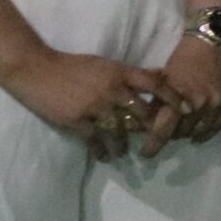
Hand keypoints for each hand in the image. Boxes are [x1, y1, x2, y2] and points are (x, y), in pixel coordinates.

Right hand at [0, 48, 169, 160]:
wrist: (37, 69)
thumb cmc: (72, 65)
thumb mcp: (105, 64)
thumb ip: (130, 74)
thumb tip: (159, 76)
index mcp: (120, 72)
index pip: (155, 84)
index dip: (172, 98)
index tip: (183, 111)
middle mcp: (112, 89)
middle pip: (142, 114)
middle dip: (150, 129)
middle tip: (155, 141)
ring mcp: (95, 106)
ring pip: (120, 132)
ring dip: (123, 146)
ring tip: (122, 153)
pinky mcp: (77, 121)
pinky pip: (96, 141)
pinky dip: (102, 152)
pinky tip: (103, 156)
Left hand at [144, 33, 220, 154]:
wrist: (213, 40)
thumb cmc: (184, 58)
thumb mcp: (165, 78)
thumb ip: (158, 102)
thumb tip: (144, 124)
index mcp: (179, 97)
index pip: (163, 130)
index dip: (153, 145)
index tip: (146, 154)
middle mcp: (199, 105)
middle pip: (181, 132)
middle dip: (173, 132)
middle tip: (169, 128)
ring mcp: (217, 104)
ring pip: (199, 131)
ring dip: (189, 132)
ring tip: (184, 128)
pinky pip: (218, 126)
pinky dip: (207, 132)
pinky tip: (199, 133)